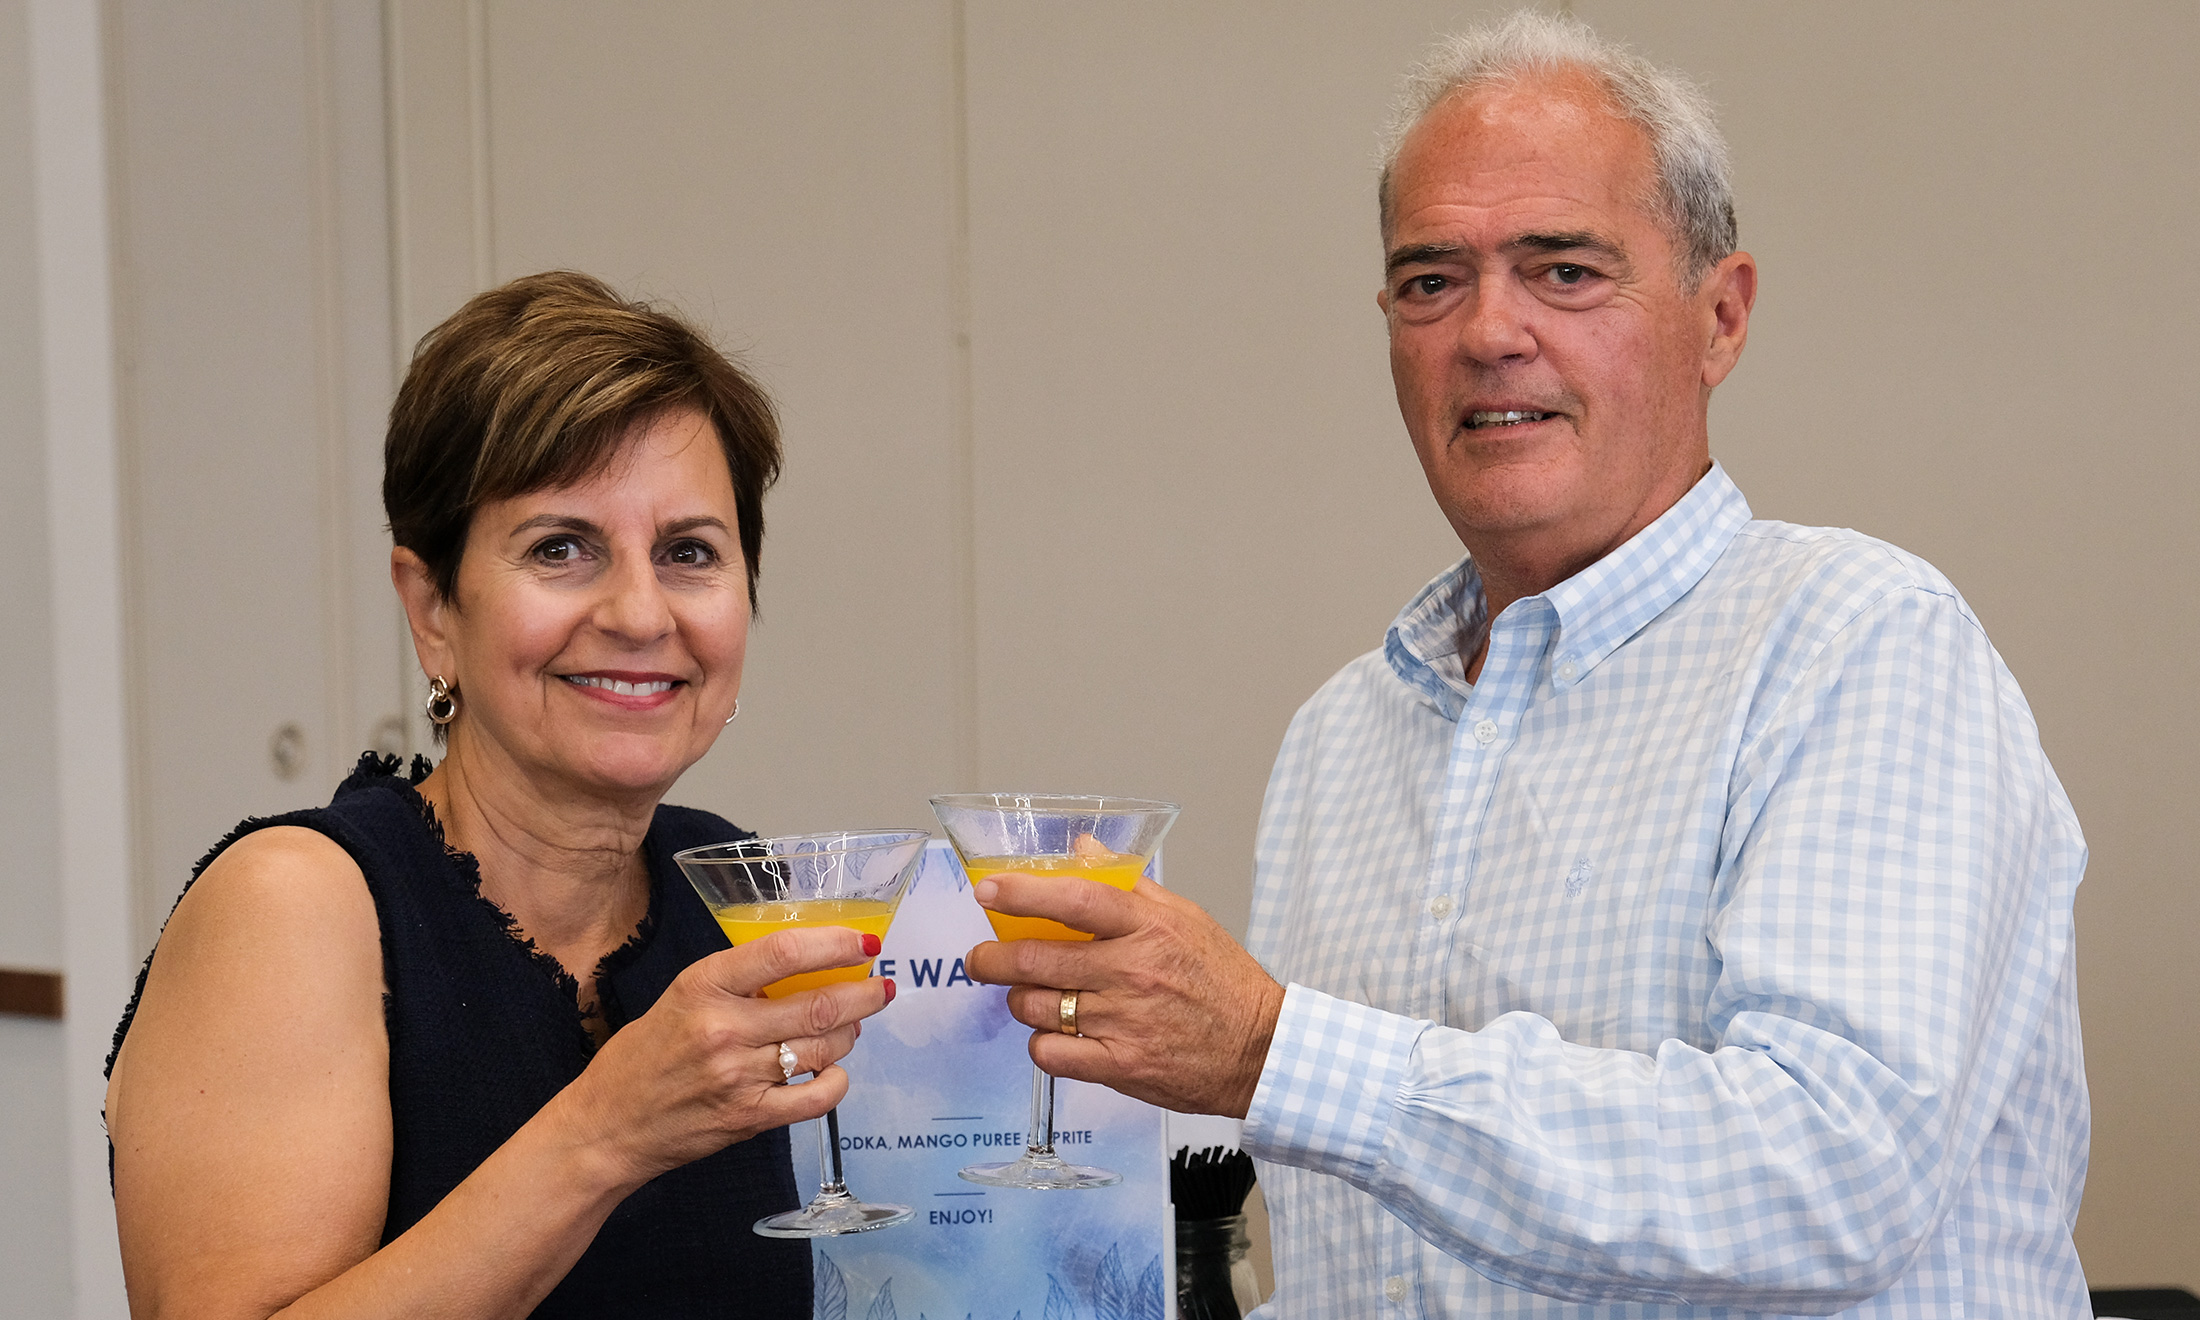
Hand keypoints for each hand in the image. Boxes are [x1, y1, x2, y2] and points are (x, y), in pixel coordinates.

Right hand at [556, 926, 893, 1187]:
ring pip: (823, 1049)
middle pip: (818, 1005)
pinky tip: (833, 1072)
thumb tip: (804, 972)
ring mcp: (738, 1077)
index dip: (834, 943)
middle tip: (882, 987)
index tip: (864, 941)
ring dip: (850, 1035)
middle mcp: (723, 1029)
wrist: (606, 1127)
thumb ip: (736, 986)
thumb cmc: (642, 1057)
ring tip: (852, 1027)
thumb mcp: (680, 999)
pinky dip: (837, 1082)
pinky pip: (816, 1098)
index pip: (783, 953)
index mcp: (702, 986)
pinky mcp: (748, 1118)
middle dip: (864, 994)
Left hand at [963, 875, 1284, 1117]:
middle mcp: (1134, 971)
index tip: (988, 890)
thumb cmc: (1224, 982)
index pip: (1074, 899)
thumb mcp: (1186, 918)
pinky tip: (1053, 1036)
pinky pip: (1052, 1054)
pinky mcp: (1122, 1065)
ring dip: (1020, 1001)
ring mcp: (1126, 1021)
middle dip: (992, 959)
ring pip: (1036, 1007)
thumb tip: (1082, 847)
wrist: (1261, 1050)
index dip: (1022, 893)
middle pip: (1038, 959)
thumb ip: (1130, 884)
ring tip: (1030, 998)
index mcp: (1149, 928)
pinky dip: (1041, 1044)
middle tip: (981, 959)